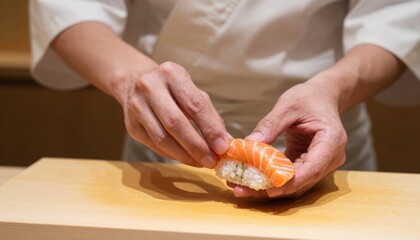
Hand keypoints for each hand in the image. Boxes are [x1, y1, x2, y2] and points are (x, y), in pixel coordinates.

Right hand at [120, 62, 228, 167]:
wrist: (134, 83)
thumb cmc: (171, 88)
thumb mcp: (192, 91)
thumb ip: (209, 114)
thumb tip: (224, 141)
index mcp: (171, 74)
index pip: (194, 104)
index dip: (210, 128)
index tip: (222, 146)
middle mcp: (150, 87)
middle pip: (175, 123)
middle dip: (196, 146)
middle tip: (212, 161)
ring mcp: (137, 107)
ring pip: (162, 139)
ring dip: (184, 155)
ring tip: (201, 162)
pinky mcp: (131, 126)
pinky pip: (154, 146)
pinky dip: (173, 155)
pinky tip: (186, 158)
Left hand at [231, 72, 347, 197]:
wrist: (322, 97)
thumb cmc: (309, 98)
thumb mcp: (288, 105)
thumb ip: (270, 124)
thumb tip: (249, 143)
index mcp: (331, 140)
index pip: (312, 168)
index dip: (290, 182)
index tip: (268, 190)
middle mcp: (330, 157)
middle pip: (302, 182)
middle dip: (272, 189)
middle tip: (242, 190)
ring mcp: (321, 164)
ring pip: (295, 184)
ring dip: (269, 188)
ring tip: (240, 188)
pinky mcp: (309, 165)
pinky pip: (290, 177)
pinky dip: (272, 179)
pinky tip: (250, 179)